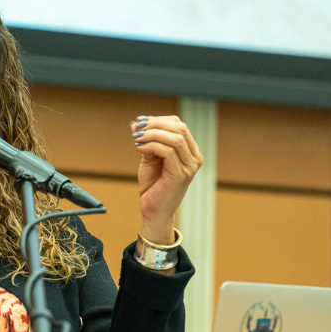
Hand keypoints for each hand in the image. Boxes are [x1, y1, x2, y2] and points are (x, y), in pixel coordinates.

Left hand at [130, 115, 202, 243]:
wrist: (153, 212)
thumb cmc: (153, 187)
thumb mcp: (150, 159)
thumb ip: (147, 141)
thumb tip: (136, 124)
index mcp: (190, 152)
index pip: (179, 125)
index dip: (159, 120)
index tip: (140, 121)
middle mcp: (194, 158)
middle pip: (180, 128)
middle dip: (155, 124)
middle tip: (137, 126)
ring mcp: (190, 167)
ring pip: (175, 138)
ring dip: (152, 133)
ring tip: (136, 137)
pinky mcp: (180, 175)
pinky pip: (168, 151)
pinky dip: (151, 145)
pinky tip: (139, 147)